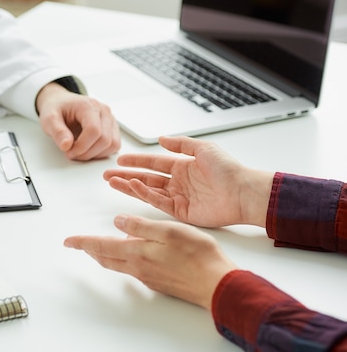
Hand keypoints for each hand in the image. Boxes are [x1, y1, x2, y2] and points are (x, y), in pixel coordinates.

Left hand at [36, 82, 120, 160]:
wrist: (61, 103)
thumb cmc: (56, 108)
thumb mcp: (49, 118)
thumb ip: (57, 131)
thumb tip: (66, 145)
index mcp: (89, 106)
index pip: (94, 131)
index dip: (82, 147)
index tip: (68, 152)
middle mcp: (103, 111)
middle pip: (105, 140)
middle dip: (87, 153)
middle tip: (72, 153)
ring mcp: (110, 119)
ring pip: (113, 144)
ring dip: (96, 154)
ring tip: (79, 151)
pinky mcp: (112, 128)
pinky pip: (114, 145)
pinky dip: (102, 153)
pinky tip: (88, 150)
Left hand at [64, 215, 236, 309]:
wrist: (217, 285)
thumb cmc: (198, 256)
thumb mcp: (167, 231)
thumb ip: (140, 226)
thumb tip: (117, 222)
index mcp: (137, 253)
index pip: (100, 246)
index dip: (82, 242)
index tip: (68, 241)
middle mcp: (138, 268)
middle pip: (106, 258)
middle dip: (90, 250)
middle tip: (80, 244)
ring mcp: (148, 277)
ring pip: (118, 265)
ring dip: (105, 255)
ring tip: (100, 247)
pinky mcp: (158, 282)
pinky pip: (132, 269)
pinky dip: (124, 259)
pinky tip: (132, 253)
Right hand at [104, 136, 272, 226]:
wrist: (243, 192)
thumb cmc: (229, 170)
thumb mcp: (204, 148)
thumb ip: (181, 144)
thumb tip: (161, 139)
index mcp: (184, 167)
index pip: (154, 163)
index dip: (136, 161)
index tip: (120, 160)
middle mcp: (178, 183)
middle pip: (146, 178)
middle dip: (126, 176)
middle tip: (107, 175)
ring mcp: (179, 198)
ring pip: (148, 191)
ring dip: (129, 186)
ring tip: (112, 181)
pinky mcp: (181, 212)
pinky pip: (158, 202)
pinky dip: (144, 195)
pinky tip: (133, 186)